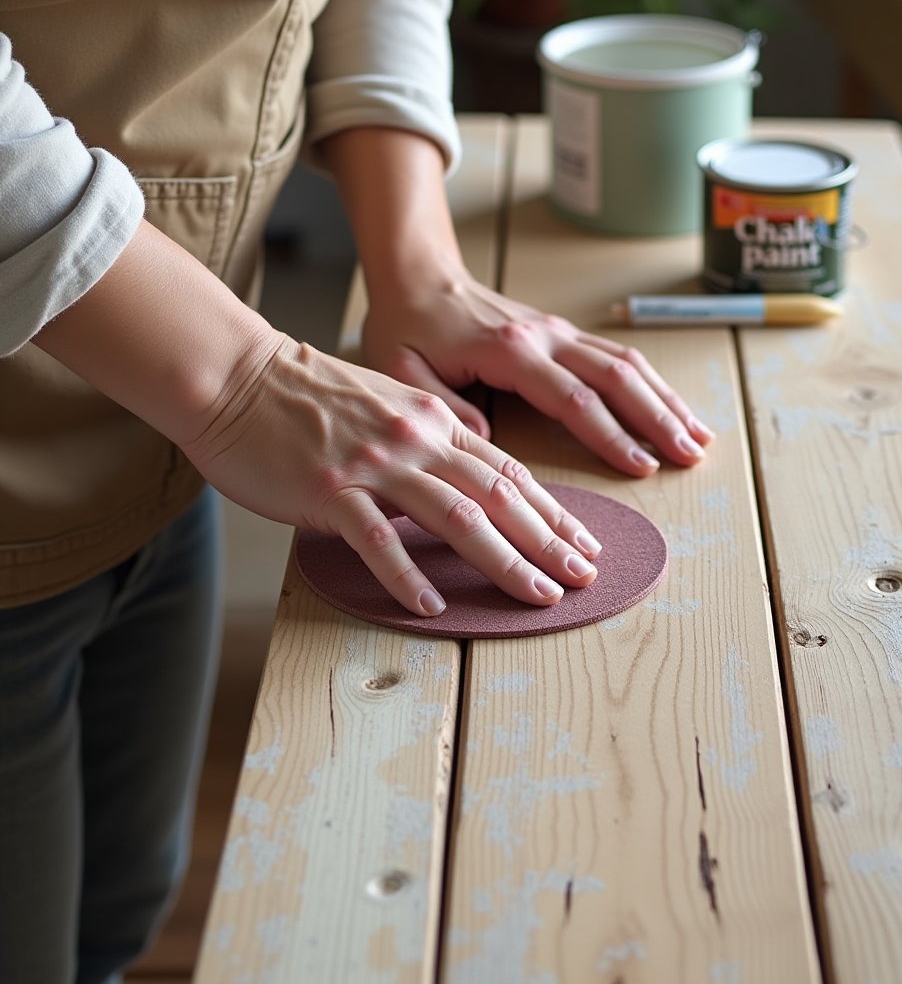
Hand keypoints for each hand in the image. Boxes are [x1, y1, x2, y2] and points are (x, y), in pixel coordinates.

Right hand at [184, 336, 601, 615]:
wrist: (235, 377)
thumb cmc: (303, 395)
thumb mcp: (386, 404)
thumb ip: (431, 436)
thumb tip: (472, 469)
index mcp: (432, 422)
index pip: (508, 473)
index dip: (553, 512)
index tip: (584, 544)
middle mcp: (414, 441)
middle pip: (498, 496)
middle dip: (549, 541)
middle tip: (584, 577)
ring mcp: (373, 465)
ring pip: (456, 516)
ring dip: (504, 559)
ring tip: (536, 595)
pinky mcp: (329, 490)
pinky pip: (376, 540)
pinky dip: (407, 575)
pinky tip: (432, 606)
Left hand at [361, 276, 715, 477]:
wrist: (417, 274)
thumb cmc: (404, 325)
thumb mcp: (399, 368)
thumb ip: (438, 404)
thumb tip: (484, 437)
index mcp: (509, 350)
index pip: (572, 398)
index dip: (609, 434)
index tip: (640, 466)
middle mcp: (545, 336)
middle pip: (616, 377)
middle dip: (657, 418)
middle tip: (689, 456)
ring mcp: (559, 332)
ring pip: (627, 364)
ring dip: (666, 400)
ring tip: (699, 440)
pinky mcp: (563, 334)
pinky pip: (617, 358)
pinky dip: (652, 385)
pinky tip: (674, 412)